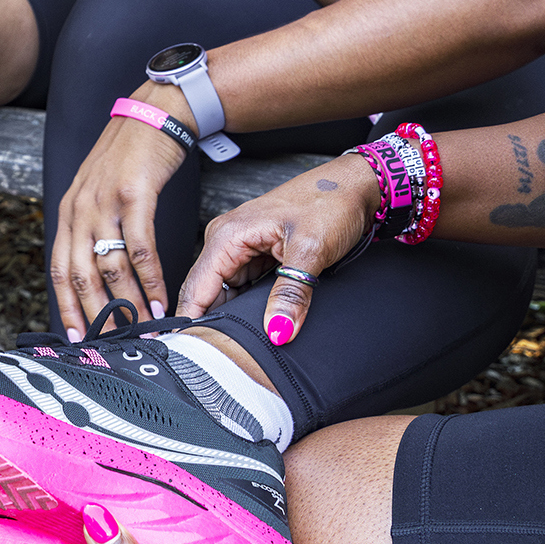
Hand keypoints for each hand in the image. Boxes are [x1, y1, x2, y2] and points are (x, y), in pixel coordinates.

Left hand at [53, 89, 186, 337]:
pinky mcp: (134, 195)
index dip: (66, 306)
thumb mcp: (98, 190)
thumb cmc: (129, 157)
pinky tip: (161, 298)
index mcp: (69, 211)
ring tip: (143, 328)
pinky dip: (151, 279)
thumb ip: (93, 226)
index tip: (77, 337)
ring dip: (128, 303)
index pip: (59, 269)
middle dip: (98, 314)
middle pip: (81, 275)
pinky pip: (140, 248)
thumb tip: (98, 271)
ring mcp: (105, 202)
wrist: (153, 114)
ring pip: (111, 267)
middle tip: (114, 343)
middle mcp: (80, 209)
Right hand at [176, 153, 380, 341]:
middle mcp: (228, 241)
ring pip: (226, 294)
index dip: (190, 322)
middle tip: (222, 357)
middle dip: (211, 325)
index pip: (196, 288)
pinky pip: (244, 288)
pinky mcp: (259, 254)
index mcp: (228, 235)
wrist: (355, 186)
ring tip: (241, 346)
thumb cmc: (331, 202)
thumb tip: (277, 331)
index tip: (189, 353)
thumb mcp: (312, 250)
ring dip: (233, 318)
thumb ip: (291, 293)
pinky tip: (257, 324)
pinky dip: (249, 307)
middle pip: (207, 294)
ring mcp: (242, 248)